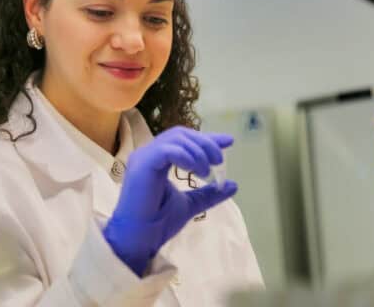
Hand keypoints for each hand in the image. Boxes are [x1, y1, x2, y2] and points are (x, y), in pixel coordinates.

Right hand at [102, 126, 236, 275]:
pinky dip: (186, 157)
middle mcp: (148, 153)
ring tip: (207, 172)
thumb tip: (233, 185)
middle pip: (181, 134)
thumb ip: (207, 193)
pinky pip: (167, 150)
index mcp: (157, 159)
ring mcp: (144, 157)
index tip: (228, 142)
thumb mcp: (190, 203)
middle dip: (205, 143)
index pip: (183, 139)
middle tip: (219, 160)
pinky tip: (197, 171)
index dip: (207, 138)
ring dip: (198, 151)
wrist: (140, 239)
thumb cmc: (157, 222)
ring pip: (176, 139)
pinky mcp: (143, 164)